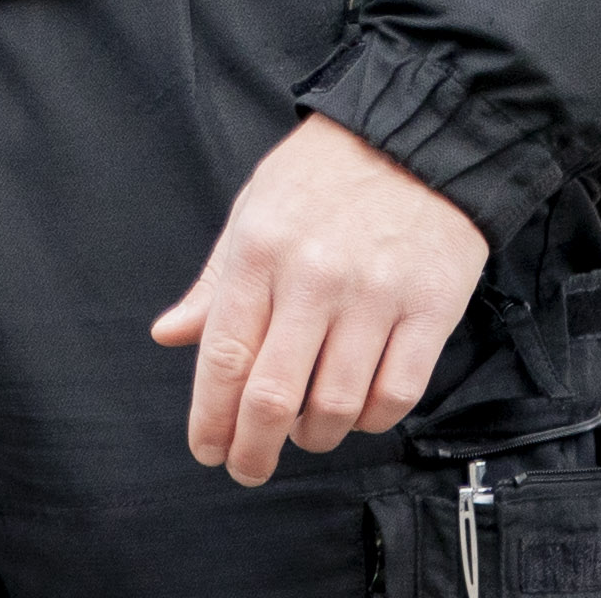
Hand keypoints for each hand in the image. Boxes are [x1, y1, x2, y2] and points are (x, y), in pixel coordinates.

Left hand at [150, 112, 485, 485]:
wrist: (421, 131)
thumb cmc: (329, 170)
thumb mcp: (256, 207)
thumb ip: (216, 280)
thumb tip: (169, 336)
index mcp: (261, 249)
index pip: (224, 357)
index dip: (210, 419)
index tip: (208, 450)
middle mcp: (314, 276)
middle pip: (274, 398)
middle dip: (253, 451)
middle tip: (249, 468)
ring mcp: (376, 295)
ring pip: (337, 407)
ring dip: (316, 438)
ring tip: (309, 432)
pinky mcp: (431, 307)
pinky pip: (397, 395)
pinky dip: (373, 421)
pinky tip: (360, 410)